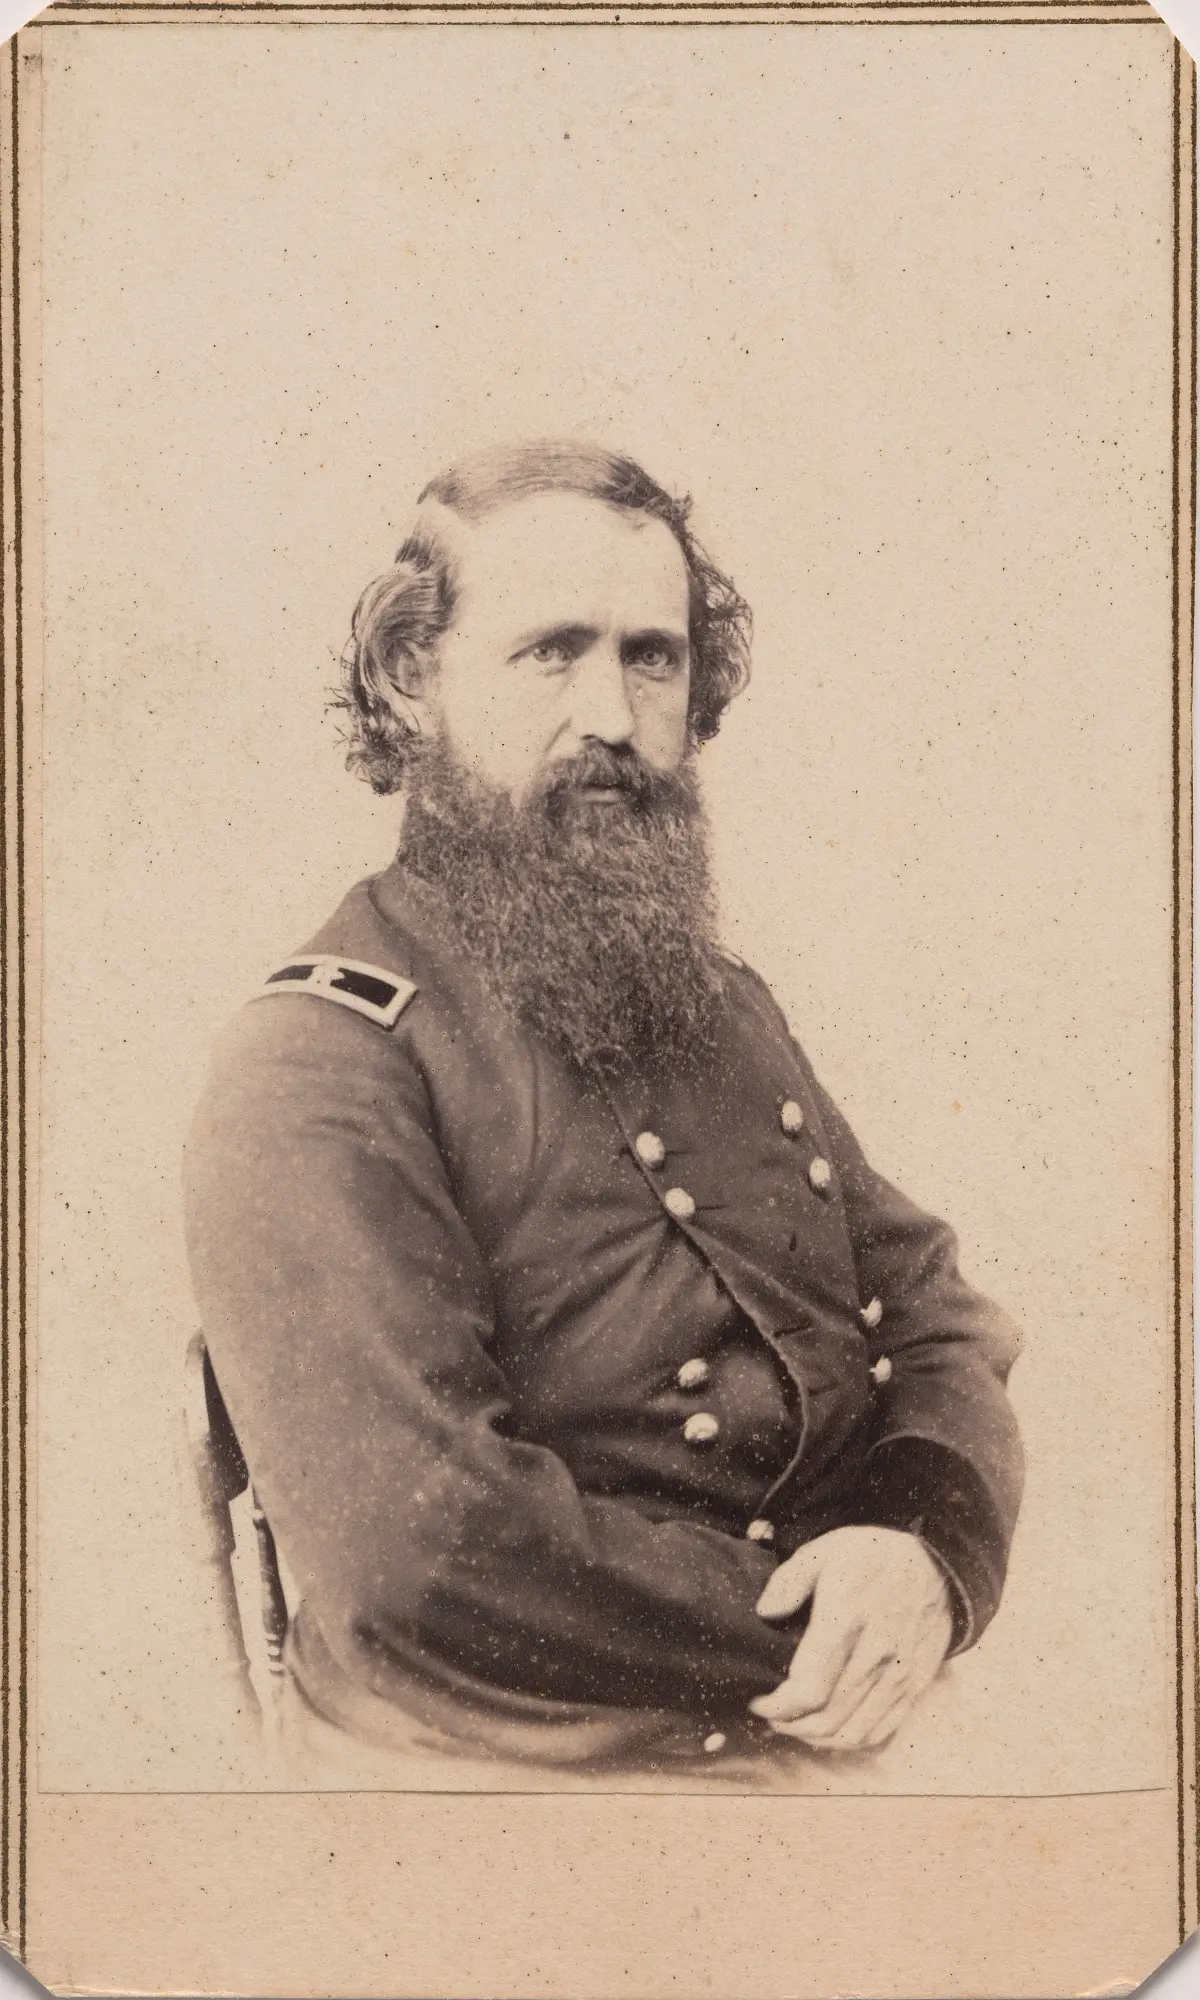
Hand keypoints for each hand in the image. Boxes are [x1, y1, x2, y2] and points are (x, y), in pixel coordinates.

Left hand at [748, 1525, 953, 1750]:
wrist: (933, 1561)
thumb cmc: (870, 1555)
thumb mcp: (823, 1550)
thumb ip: (789, 1580)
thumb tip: (765, 1613)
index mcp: (847, 1620)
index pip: (809, 1688)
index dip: (778, 1706)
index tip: (758, 1702)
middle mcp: (877, 1654)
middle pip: (828, 1718)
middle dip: (791, 1725)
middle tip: (772, 1716)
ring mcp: (901, 1674)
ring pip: (853, 1732)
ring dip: (818, 1738)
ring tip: (797, 1725)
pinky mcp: (917, 1685)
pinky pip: (882, 1730)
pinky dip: (851, 1740)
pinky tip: (832, 1729)